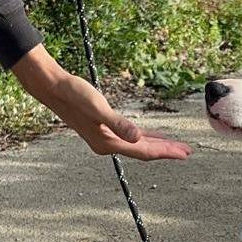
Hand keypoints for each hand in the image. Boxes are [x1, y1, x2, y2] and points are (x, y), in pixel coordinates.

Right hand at [12, 45, 191, 160]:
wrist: (53, 88)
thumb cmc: (75, 95)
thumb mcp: (98, 108)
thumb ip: (118, 124)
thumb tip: (137, 138)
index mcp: (109, 143)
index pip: (144, 151)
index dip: (165, 152)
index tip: (184, 153)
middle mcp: (109, 145)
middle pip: (144, 151)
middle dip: (166, 151)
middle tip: (188, 152)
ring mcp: (107, 138)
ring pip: (139, 145)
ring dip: (158, 145)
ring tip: (176, 147)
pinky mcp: (105, 128)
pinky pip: (131, 136)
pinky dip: (145, 137)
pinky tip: (152, 136)